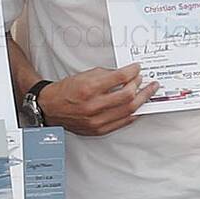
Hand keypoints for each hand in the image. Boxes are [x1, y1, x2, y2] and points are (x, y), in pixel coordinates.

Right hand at [38, 64, 156, 136]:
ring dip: (142, 99)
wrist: (51, 108)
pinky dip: (133, 113)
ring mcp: (97, 120)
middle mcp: (93, 105)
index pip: (119, 78)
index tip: (137, 68)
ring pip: (128, 110)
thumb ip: (106, 75)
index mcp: (89, 88)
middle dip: (140, 85)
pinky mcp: (99, 130)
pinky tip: (139, 107)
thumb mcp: (84, 75)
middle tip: (145, 80)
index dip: (132, 71)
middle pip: (128, 95)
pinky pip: (123, 122)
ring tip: (148, 92)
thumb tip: (125, 75)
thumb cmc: (66, 91)